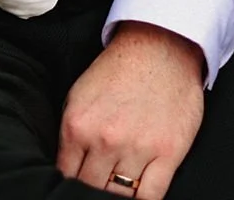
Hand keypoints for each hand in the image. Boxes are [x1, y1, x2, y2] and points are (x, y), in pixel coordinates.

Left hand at [58, 21, 206, 198]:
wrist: (158, 50)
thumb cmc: (117, 72)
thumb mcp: (77, 97)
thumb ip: (70, 135)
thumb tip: (66, 168)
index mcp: (77, 126)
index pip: (66, 174)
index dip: (69, 184)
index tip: (73, 187)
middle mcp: (105, 140)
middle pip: (91, 188)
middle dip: (91, 190)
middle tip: (96, 185)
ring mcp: (137, 148)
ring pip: (119, 195)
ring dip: (115, 195)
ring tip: (115, 188)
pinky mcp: (168, 153)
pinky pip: (151, 195)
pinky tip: (137, 195)